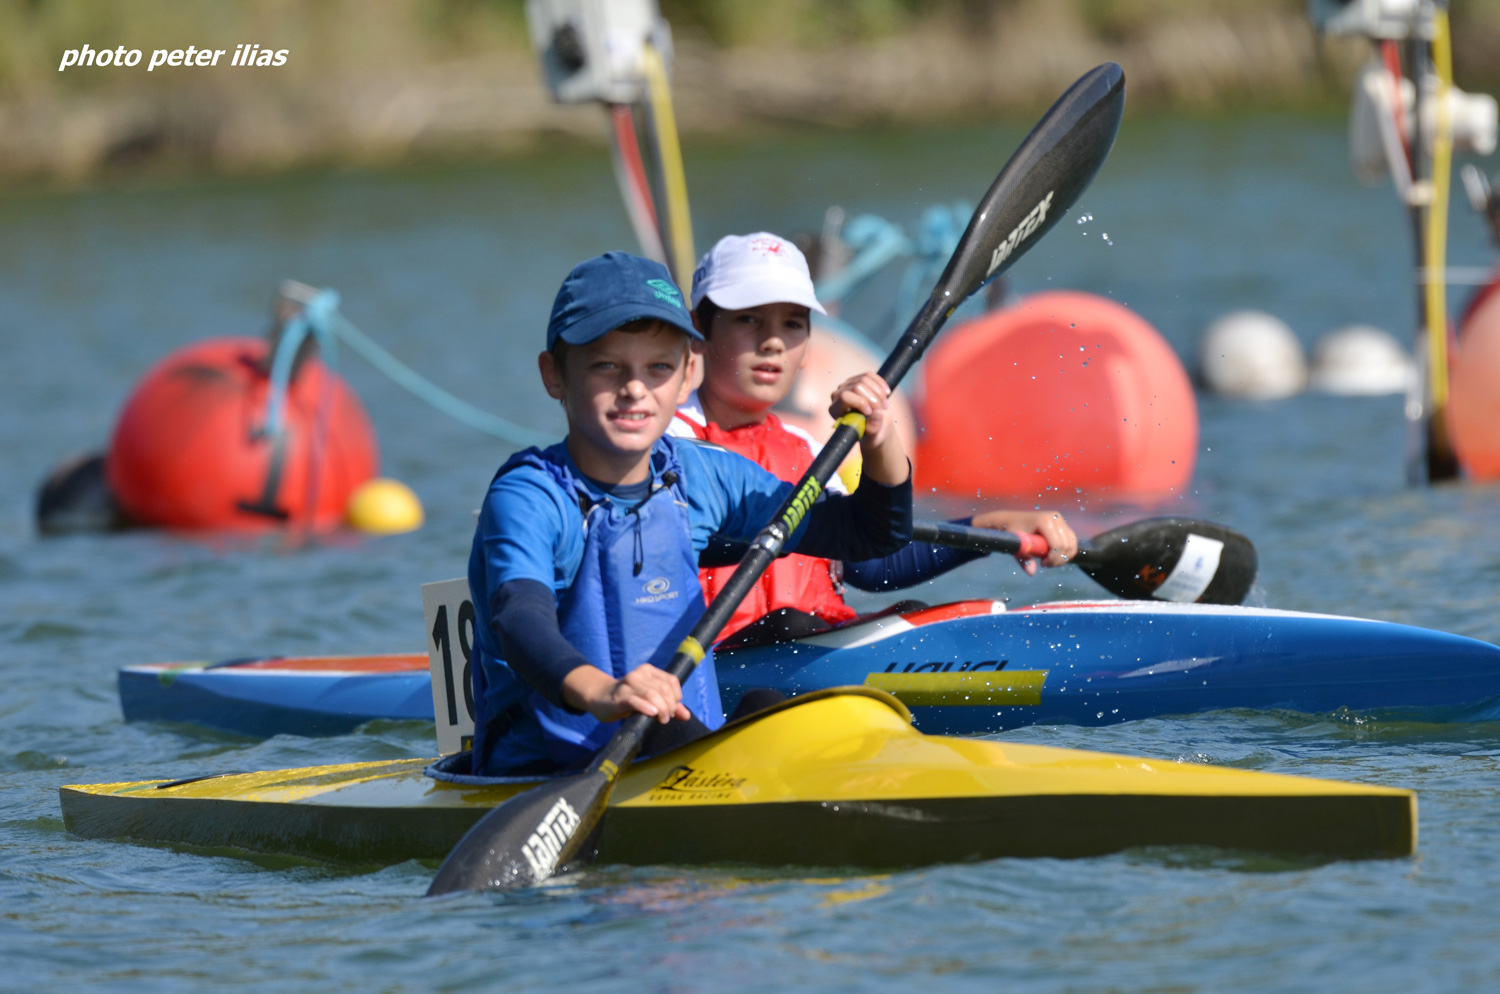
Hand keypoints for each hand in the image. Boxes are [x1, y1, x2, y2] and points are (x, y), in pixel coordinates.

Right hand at [561, 664, 692, 723]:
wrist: (600, 698)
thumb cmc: (628, 699)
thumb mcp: (650, 700)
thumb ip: (669, 706)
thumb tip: (686, 715)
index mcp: (649, 671)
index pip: (671, 681)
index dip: (676, 697)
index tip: (672, 710)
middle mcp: (639, 674)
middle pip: (664, 689)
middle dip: (669, 706)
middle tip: (665, 717)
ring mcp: (628, 684)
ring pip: (652, 694)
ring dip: (661, 709)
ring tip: (660, 719)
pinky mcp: (619, 697)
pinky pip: (635, 700)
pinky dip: (645, 707)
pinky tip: (651, 713)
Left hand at [829, 372, 908, 486]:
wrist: (876, 425)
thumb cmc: (871, 434)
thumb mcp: (874, 437)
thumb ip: (873, 428)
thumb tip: (876, 414)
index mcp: (835, 410)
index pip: (845, 397)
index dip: (860, 402)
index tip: (872, 412)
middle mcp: (837, 395)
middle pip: (856, 387)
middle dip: (873, 398)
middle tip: (884, 409)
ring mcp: (847, 385)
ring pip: (864, 380)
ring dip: (879, 393)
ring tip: (885, 406)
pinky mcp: (857, 379)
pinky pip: (869, 375)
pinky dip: (881, 384)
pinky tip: (887, 394)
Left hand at [970, 509, 1077, 575]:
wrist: (1012, 520)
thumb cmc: (1012, 532)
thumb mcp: (1016, 546)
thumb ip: (1024, 559)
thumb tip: (1031, 573)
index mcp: (1044, 520)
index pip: (1057, 544)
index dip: (1053, 558)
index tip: (1042, 564)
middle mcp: (1055, 518)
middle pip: (1067, 546)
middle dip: (1058, 560)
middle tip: (1045, 564)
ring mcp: (1060, 520)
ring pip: (1072, 545)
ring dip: (1063, 557)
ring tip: (1049, 560)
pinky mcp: (1063, 525)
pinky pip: (1072, 542)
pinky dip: (1066, 553)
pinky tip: (1053, 556)